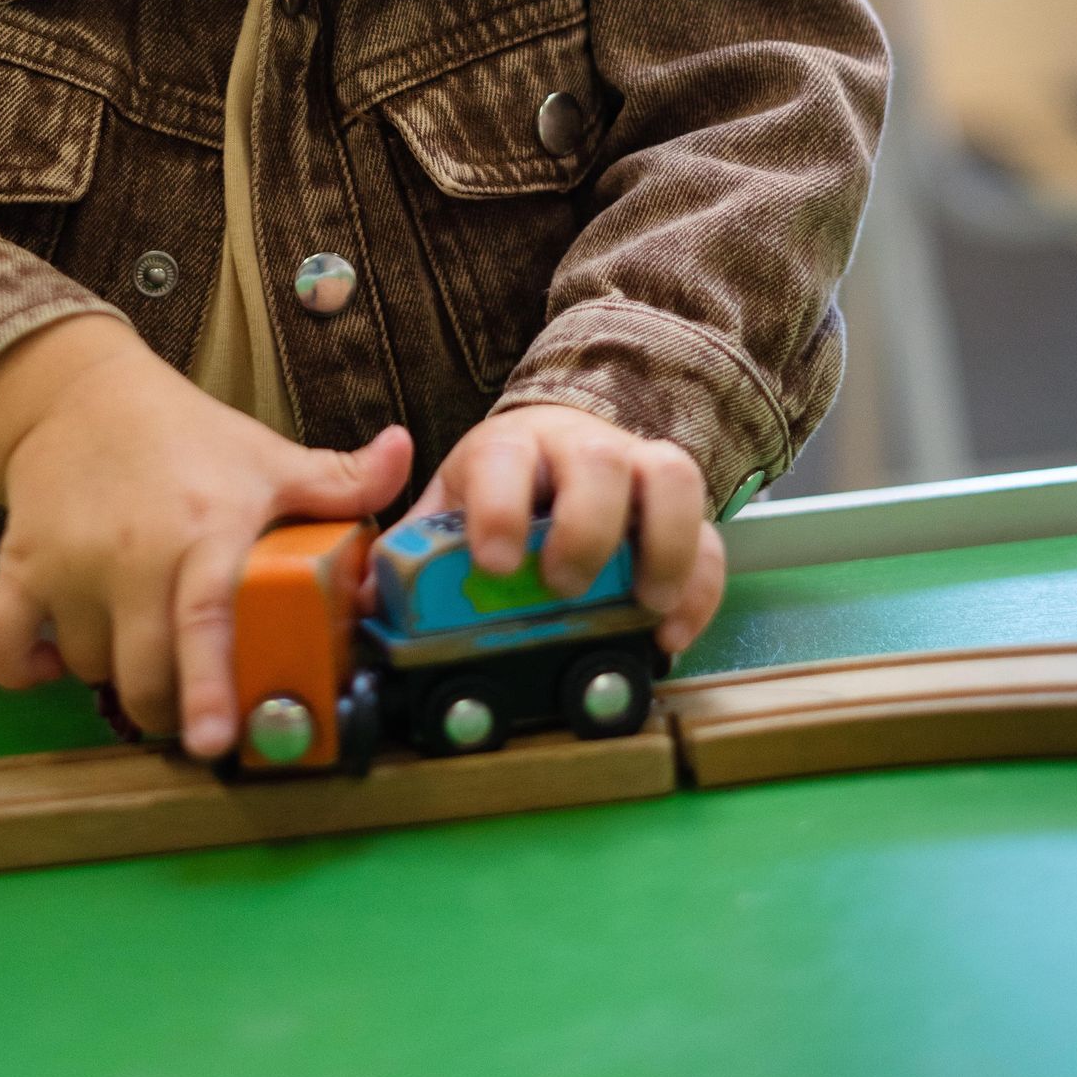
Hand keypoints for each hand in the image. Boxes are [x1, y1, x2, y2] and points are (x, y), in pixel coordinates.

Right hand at [0, 314, 411, 758]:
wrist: (82, 393)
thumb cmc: (189, 439)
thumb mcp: (267, 455)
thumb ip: (339, 478)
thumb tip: (406, 453)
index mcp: (206, 528)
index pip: (206, 617)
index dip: (208, 685)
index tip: (216, 742)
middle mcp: (134, 551)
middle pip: (143, 672)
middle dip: (169, 708)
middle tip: (192, 710)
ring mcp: (69, 562)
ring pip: (87, 665)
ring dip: (113, 674)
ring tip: (140, 642)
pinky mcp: (18, 565)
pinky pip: (0, 643)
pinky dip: (20, 667)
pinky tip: (52, 660)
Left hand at [411, 401, 725, 655]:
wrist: (556, 443)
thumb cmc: (497, 490)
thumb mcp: (447, 509)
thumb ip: (412, 553)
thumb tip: (364, 607)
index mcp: (509, 449)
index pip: (505, 459)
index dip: (501, 508)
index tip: (494, 562)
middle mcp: (579, 447)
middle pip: (598, 461)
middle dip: (585, 527)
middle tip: (565, 584)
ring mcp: (638, 470)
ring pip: (671, 476)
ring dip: (664, 544)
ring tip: (641, 603)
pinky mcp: (681, 509)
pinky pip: (711, 537)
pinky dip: (702, 588)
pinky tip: (671, 633)